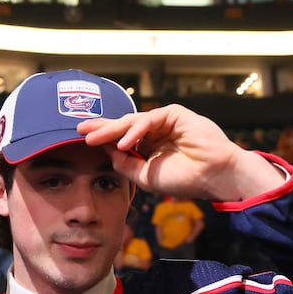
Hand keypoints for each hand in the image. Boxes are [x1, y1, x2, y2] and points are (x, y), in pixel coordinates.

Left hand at [77, 105, 285, 200]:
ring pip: (133, 122)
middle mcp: (156, 132)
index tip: (83, 140)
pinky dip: (135, 131)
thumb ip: (125, 164)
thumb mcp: (145, 176)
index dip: (103, 138)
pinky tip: (123, 143)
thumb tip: (104, 150)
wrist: (212, 177)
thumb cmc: (184, 179)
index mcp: (150, 147)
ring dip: (112, 129)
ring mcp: (165, 122)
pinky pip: (149, 120)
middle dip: (101, 128)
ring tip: (93, 138)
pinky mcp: (174, 114)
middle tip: (80, 129)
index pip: (122, 139)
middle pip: (123, 127)